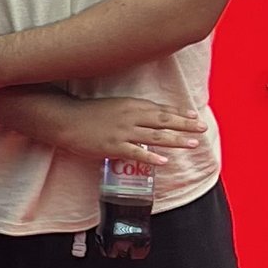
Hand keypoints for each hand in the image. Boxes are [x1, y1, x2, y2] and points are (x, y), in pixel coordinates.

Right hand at [0, 90, 201, 166]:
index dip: (179, 114)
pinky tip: (164, 161)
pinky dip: (151, 157)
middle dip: (185, 126)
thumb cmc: (86, 113)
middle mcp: (130, 117)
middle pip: (163, 121)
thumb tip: (147, 121)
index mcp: (131, 105)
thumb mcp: (113, 107)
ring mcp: (122, 132)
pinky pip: (135, 153)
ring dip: (176, 140)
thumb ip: (131, 113)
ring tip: (193, 144)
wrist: (64, 119)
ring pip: (155, 136)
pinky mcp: (112, 146)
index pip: (160, 110)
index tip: (194, 116)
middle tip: (202, 129)